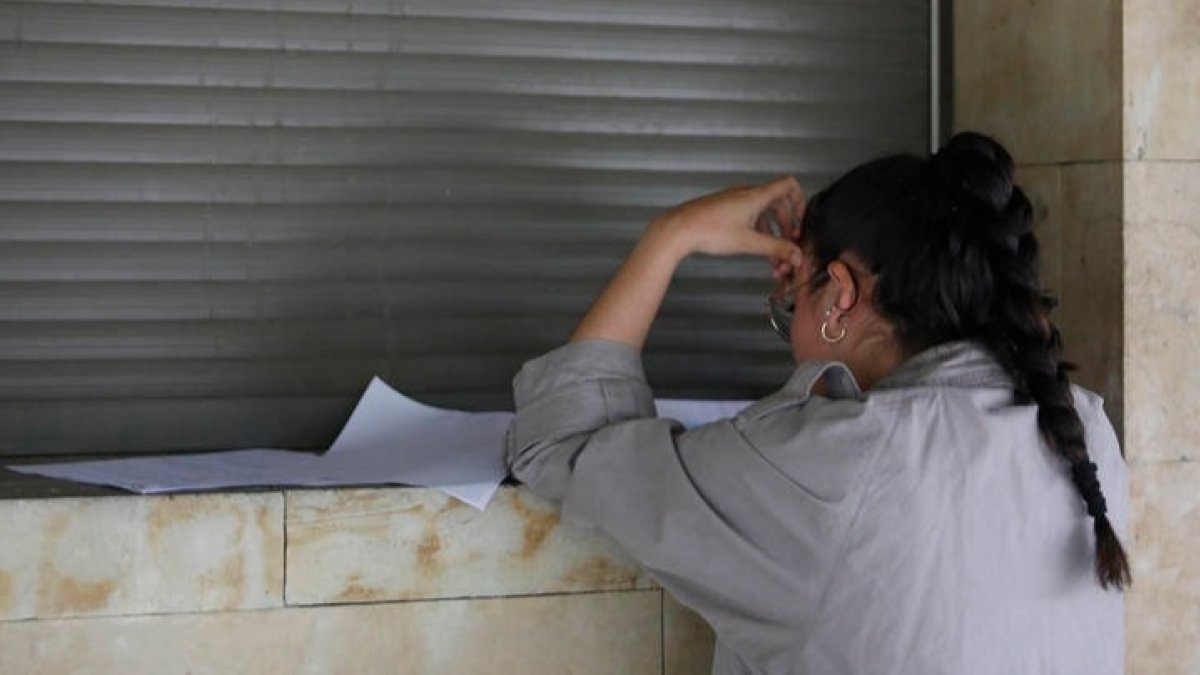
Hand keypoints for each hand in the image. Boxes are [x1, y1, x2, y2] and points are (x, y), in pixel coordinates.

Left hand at [650, 176, 805, 263]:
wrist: (678, 230)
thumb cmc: (708, 230)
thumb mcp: (749, 242)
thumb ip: (776, 249)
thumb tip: (795, 255)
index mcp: (756, 196)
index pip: (788, 185)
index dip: (800, 201)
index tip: (801, 220)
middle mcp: (746, 194)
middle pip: (777, 205)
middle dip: (786, 227)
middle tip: (788, 246)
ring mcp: (734, 201)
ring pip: (762, 214)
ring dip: (771, 234)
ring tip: (772, 257)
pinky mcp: (724, 210)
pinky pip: (748, 217)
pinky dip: (756, 232)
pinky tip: (755, 250)